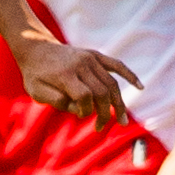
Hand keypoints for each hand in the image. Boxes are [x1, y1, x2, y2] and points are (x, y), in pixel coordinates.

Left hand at [9, 35, 138, 127]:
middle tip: (101, 127)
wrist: (35, 47)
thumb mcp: (37, 92)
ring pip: (111, 83)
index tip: (80, 115)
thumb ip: (58, 102)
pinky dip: (129, 75)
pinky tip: (140, 87)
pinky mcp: (95, 55)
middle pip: (102, 92)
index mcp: (65, 74)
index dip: (85, 111)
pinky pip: (116, 65)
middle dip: (105, 113)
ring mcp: (90, 58)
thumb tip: (82, 109)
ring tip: (122, 120)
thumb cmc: (35, 74)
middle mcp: (81, 64)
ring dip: (118, 103)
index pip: (85, 97)